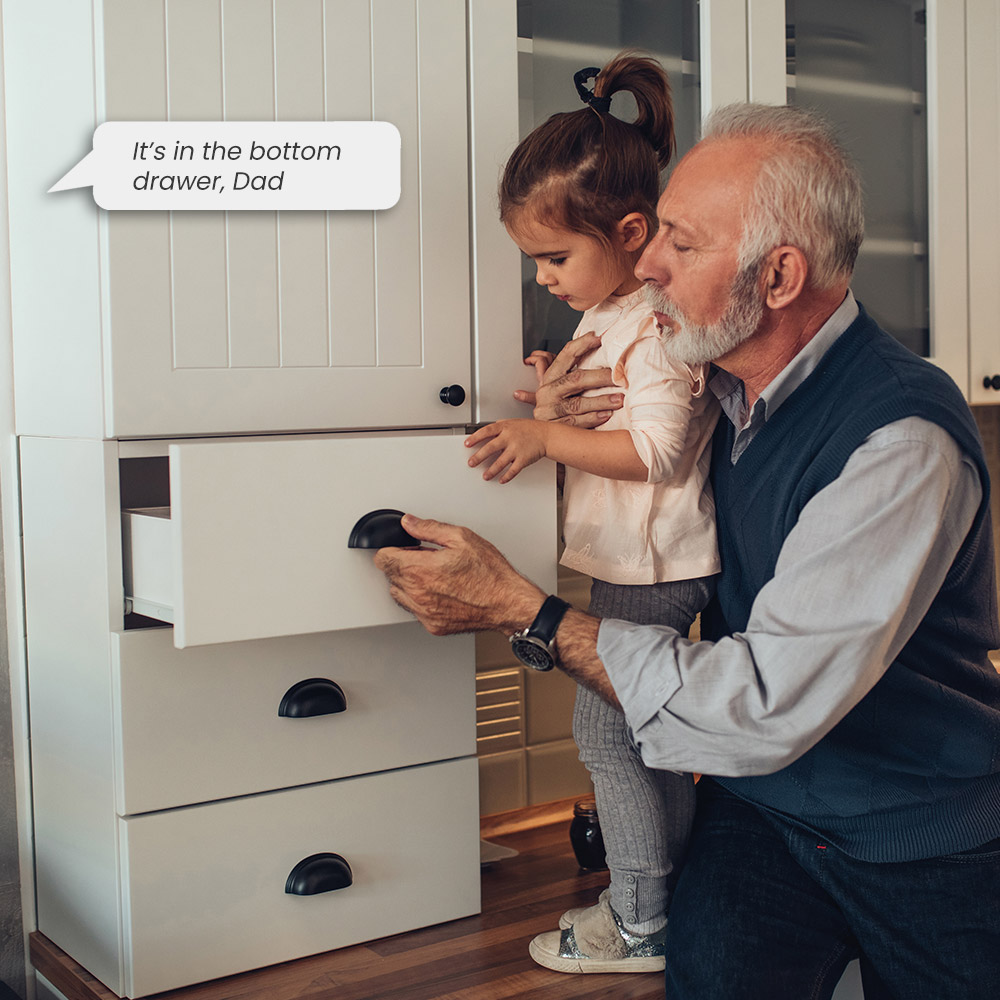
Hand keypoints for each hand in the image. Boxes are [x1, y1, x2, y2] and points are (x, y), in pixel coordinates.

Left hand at [373, 515, 544, 634]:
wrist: (508, 603)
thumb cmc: (490, 573)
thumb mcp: (462, 538)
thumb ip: (429, 528)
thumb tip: (409, 523)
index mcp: (420, 570)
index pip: (382, 559)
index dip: (391, 549)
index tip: (403, 548)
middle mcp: (418, 593)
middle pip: (389, 576)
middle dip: (403, 564)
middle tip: (426, 559)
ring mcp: (424, 612)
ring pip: (399, 595)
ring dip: (409, 583)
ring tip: (433, 575)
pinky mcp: (432, 625)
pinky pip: (414, 610)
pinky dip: (421, 600)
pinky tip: (440, 591)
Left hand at [465, 419, 547, 482]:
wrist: (546, 435)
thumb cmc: (529, 429)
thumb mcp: (512, 423)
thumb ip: (499, 428)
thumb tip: (486, 434)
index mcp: (505, 427)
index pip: (486, 431)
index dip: (475, 438)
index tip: (467, 444)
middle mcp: (510, 438)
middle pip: (490, 448)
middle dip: (479, 457)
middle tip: (471, 463)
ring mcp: (517, 449)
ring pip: (500, 462)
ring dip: (491, 470)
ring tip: (485, 476)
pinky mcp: (524, 459)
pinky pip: (513, 470)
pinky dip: (506, 476)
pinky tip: (501, 479)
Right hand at [513, 332, 622, 425]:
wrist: (534, 435)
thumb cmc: (554, 406)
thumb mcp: (556, 385)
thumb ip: (567, 367)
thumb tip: (584, 344)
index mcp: (550, 377)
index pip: (565, 355)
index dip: (582, 345)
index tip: (599, 338)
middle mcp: (547, 392)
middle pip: (576, 380)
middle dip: (600, 377)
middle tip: (619, 376)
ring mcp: (549, 410)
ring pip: (577, 404)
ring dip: (601, 401)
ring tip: (619, 399)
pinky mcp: (553, 427)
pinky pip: (576, 423)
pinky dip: (592, 419)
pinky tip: (606, 416)